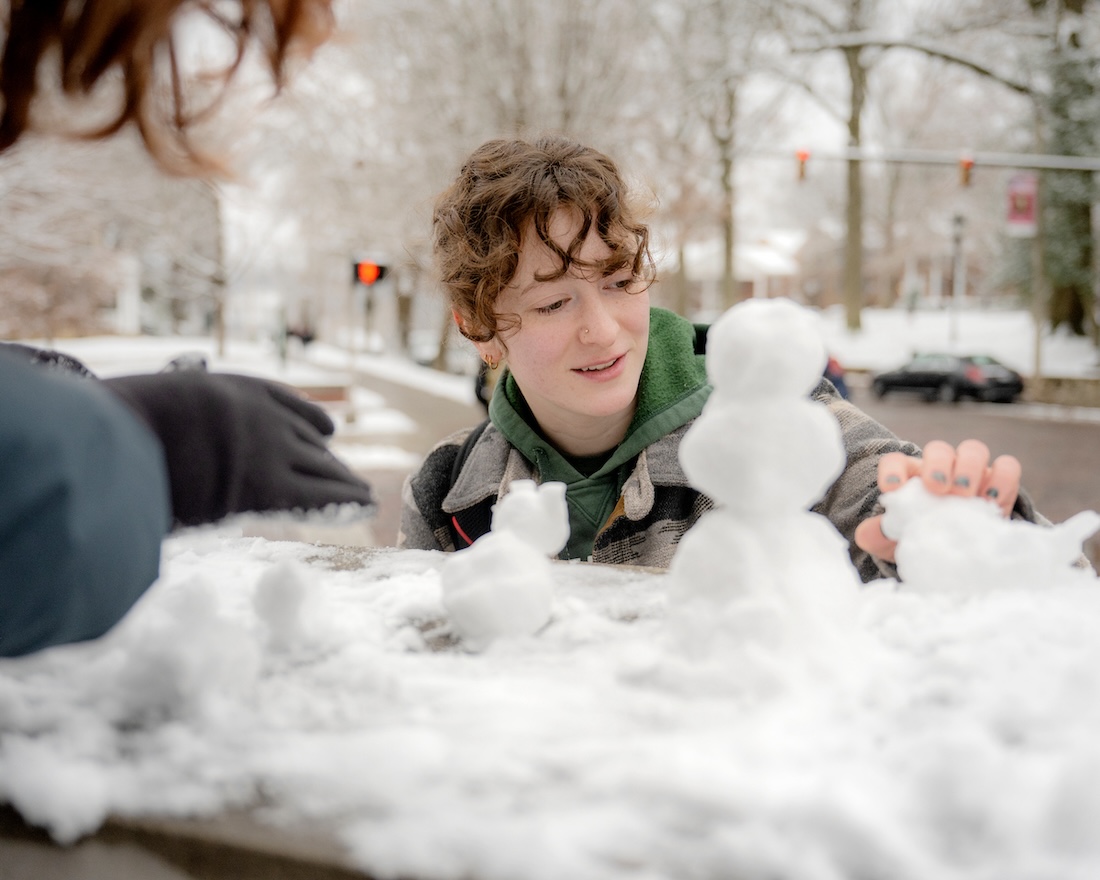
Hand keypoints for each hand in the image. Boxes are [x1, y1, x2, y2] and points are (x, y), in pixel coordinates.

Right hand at [104, 371, 373, 525]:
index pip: (284, 403)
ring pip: (319, 466)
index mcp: (234, 390)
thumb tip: (146, 440)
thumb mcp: (150, 407)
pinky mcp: (271, 487)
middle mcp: (263, 417)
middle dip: (326, 457)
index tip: (327, 430)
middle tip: (345, 473)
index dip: (308, 420)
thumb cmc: (122, 422)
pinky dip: (346, 500)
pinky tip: (367, 503)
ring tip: (362, 492)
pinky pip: (319, 494)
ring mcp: (270, 449)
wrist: (128, 429)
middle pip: (307, 438)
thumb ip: (168, 420)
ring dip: (342, 481)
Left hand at [854, 439, 1021, 563]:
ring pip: (973, 449)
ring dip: (969, 467)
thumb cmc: (925, 536)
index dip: (892, 470)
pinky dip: (1002, 479)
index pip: (896, 461)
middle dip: (937, 464)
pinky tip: (992, 500)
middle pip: (938, 449)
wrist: (962, 549)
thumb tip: (864, 535)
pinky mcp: (1000, 482)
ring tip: (964, 493)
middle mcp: (941, 467)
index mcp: (910, 477)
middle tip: (937, 488)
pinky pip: (1006, 466)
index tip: (892, 488)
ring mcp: (972, 471)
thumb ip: (880, 535)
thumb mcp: (899, 539)